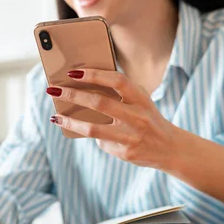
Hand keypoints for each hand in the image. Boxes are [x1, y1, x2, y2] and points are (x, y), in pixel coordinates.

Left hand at [46, 69, 180, 169]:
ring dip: (70, 122)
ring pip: (93, 129)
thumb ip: (121, 92)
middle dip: (73, 94)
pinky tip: (85, 132)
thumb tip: (85, 84)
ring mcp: (130, 136)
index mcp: (141, 98)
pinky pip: (101, 142)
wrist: (170, 148)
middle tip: (53, 89)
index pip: (117, 80)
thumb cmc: (148, 118)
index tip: (74, 71)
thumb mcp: (141, 101)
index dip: (95, 74)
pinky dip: (92, 135)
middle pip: (99, 103)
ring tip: (56, 117)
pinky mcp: (125, 152)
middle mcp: (137, 116)